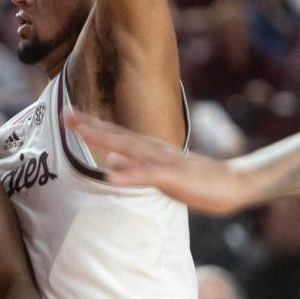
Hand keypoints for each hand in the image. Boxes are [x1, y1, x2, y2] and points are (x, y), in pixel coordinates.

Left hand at [65, 110, 255, 215]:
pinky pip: (149, 175)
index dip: (90, 125)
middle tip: (65, 114)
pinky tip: (112, 176)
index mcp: (148, 150)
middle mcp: (153, 150)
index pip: (114, 135)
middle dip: (90, 125)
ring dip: (105, 139)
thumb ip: (133, 167)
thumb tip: (109, 162)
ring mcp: (164, 161)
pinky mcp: (175, 177)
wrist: (234, 184)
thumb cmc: (196, 181)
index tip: (67, 115)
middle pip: (116, 135)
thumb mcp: (158, 174)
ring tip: (81, 132)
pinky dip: (130, 174)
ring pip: (130, 148)